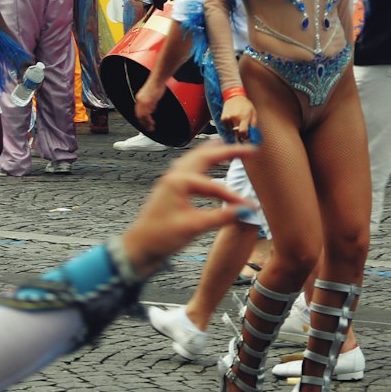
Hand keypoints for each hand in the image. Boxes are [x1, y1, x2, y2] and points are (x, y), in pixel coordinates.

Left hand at [120, 140, 256, 275]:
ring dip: (213, 152)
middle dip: (227, 151)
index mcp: (179, 182)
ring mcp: (171, 180)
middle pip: (205, 156)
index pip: (214, 185)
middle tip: (249, 149)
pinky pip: (189, 167)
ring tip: (228, 145)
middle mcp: (174, 176)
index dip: (233, 196)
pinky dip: (202, 162)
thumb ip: (221, 217)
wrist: (140, 246)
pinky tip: (206, 164)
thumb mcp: (194, 227)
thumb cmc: (161, 236)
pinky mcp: (170, 187)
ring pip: (195, 158)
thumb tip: (246, 210)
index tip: (250, 206)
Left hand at [134, 77, 164, 129]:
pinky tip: (152, 123)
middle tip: (147, 129)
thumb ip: (150, 102)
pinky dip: (149, 120)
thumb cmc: (156, 84)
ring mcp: (143, 102)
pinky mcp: (147, 103)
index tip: (144, 123)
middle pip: (139, 115)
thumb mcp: (151, 95)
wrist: (157, 80)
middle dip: (143, 123)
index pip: (138, 111)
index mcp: (139, 98)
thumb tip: (152, 108)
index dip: (141, 118)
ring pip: (142, 116)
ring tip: (150, 128)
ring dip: (146, 124)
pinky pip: (146, 114)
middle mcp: (139, 101)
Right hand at [220, 95, 255, 142]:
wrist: (234, 96)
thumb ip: (253, 124)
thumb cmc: (245, 104)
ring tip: (237, 124)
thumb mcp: (253, 113)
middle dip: (240, 134)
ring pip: (231, 130)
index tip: (246, 136)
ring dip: (234, 130)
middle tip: (242, 131)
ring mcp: (228, 117)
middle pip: (236, 132)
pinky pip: (226, 127)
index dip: (244, 136)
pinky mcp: (223, 117)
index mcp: (244, 116)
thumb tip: (251, 134)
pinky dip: (228, 127)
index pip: (243, 131)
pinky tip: (232, 123)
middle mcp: (236, 117)